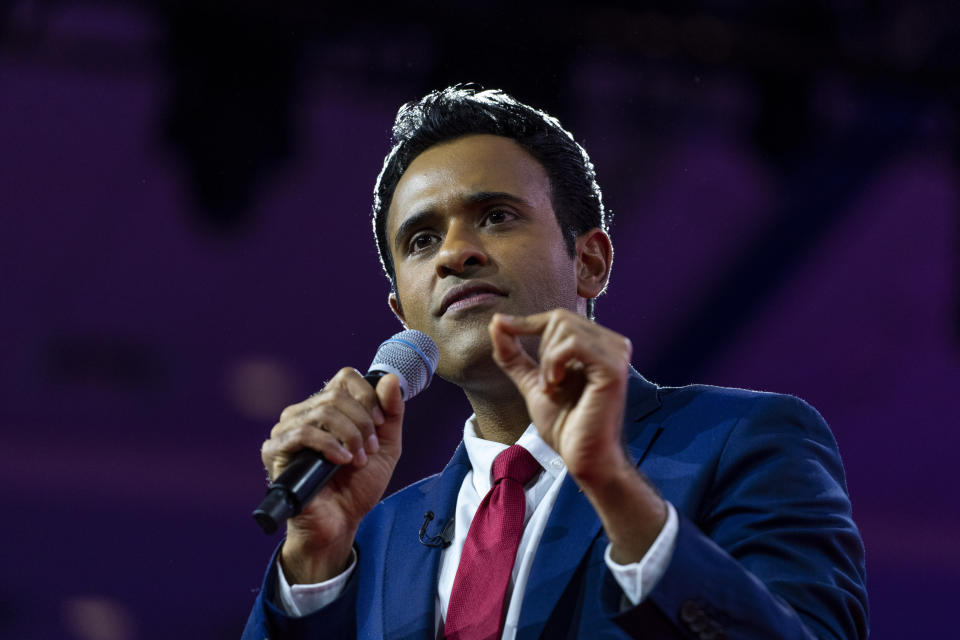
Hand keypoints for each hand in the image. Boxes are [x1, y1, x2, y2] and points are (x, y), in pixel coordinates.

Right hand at [260, 368, 404, 582]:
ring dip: (350, 435)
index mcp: (327, 408)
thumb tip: (390, 379)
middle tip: (369, 450)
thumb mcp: (386, 446)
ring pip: (322, 410)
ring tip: (357, 459)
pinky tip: (341, 461)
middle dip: (363, 423)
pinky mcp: (275, 451)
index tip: (380, 423)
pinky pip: (302, 433)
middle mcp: (304, 413)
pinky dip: (329, 445)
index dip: (368, 397)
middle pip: (337, 394)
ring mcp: (286, 430)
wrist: (341, 522)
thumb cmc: (358, 485)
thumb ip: (392, 413)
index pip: (345, 377)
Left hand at [489, 310, 666, 561]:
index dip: (527, 322)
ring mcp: (616, 353)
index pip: (558, 318)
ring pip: (564, 326)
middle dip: (541, 349)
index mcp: (598, 345)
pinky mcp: (613, 367)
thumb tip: (497, 323)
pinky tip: (558, 384)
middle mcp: (612, 344)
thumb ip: (515, 355)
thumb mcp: (533, 382)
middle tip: (548, 383)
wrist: (582, 458)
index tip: (499, 326)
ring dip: (547, 360)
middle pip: (560, 318)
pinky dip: (555, 363)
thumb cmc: (565, 425)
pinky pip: (573, 344)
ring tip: (554, 386)